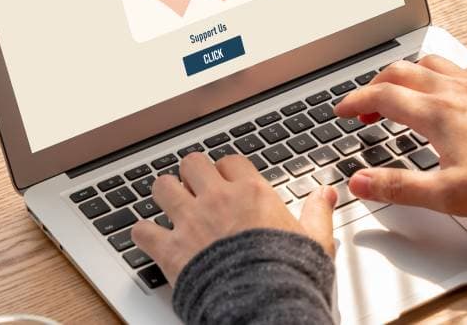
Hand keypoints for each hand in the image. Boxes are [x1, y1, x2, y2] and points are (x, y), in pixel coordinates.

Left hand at [131, 152, 337, 283]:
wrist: (264, 305)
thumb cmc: (289, 276)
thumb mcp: (315, 241)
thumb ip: (317, 213)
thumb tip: (325, 194)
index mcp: (252, 193)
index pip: (230, 161)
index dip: (226, 171)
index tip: (227, 181)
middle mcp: (218, 200)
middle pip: (192, 163)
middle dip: (191, 174)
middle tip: (195, 188)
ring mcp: (190, 221)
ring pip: (162, 186)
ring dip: (164, 195)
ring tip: (169, 205)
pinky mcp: (170, 248)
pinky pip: (141, 229)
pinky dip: (143, 233)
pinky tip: (150, 237)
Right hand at [333, 55, 466, 216]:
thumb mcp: (444, 194)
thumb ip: (397, 187)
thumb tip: (359, 182)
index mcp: (435, 113)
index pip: (382, 96)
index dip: (355, 100)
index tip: (341, 110)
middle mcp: (453, 91)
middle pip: (401, 71)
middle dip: (376, 84)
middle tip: (365, 104)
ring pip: (430, 62)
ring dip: (408, 73)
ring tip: (401, 91)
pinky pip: (460, 68)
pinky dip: (441, 73)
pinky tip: (446, 89)